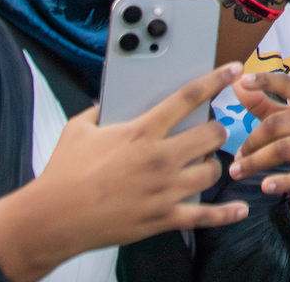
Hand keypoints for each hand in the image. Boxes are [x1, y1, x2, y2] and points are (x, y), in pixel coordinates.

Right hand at [0, 64, 248, 281]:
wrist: (51, 218)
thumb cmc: (63, 174)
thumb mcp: (79, 128)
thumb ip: (101, 110)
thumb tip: (110, 100)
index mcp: (141, 132)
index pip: (188, 98)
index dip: (214, 80)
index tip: (232, 70)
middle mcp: (159, 159)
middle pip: (211, 135)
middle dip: (216, 130)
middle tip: (211, 131)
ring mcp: (164, 190)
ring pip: (212, 171)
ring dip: (213, 164)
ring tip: (205, 162)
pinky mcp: (162, 218)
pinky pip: (204, 216)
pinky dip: (225, 213)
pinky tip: (239, 208)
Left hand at [229, 72, 289, 227]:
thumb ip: (264, 104)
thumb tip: (236, 84)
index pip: (288, 85)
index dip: (266, 81)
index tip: (243, 80)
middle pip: (277, 124)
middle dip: (252, 141)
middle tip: (236, 157)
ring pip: (282, 149)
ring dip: (255, 162)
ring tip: (237, 171)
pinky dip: (282, 182)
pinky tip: (266, 186)